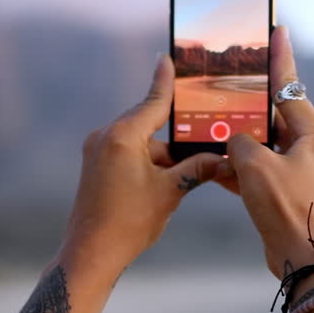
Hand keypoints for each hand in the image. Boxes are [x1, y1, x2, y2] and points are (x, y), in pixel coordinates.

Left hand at [59, 54, 224, 278]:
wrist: (91, 252)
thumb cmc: (128, 223)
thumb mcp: (170, 193)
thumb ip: (196, 169)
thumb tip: (222, 158)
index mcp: (122, 136)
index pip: (153, 103)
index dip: (166, 82)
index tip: (169, 59)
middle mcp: (105, 136)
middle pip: (149, 123)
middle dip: (176, 133)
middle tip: (205, 134)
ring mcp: (97, 150)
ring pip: (141, 141)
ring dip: (164, 154)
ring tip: (191, 171)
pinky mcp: (96, 165)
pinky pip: (128, 152)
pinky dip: (149, 161)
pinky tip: (168, 179)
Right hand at [218, 27, 313, 277]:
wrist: (303, 259)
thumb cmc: (286, 208)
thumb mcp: (254, 166)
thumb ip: (239, 141)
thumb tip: (235, 140)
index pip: (290, 86)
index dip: (280, 57)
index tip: (278, 28)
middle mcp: (312, 147)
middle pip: (274, 114)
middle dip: (248, 105)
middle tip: (228, 82)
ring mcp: (302, 170)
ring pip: (264, 143)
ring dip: (239, 140)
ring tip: (212, 128)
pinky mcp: (289, 191)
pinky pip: (261, 169)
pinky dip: (241, 167)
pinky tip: (215, 166)